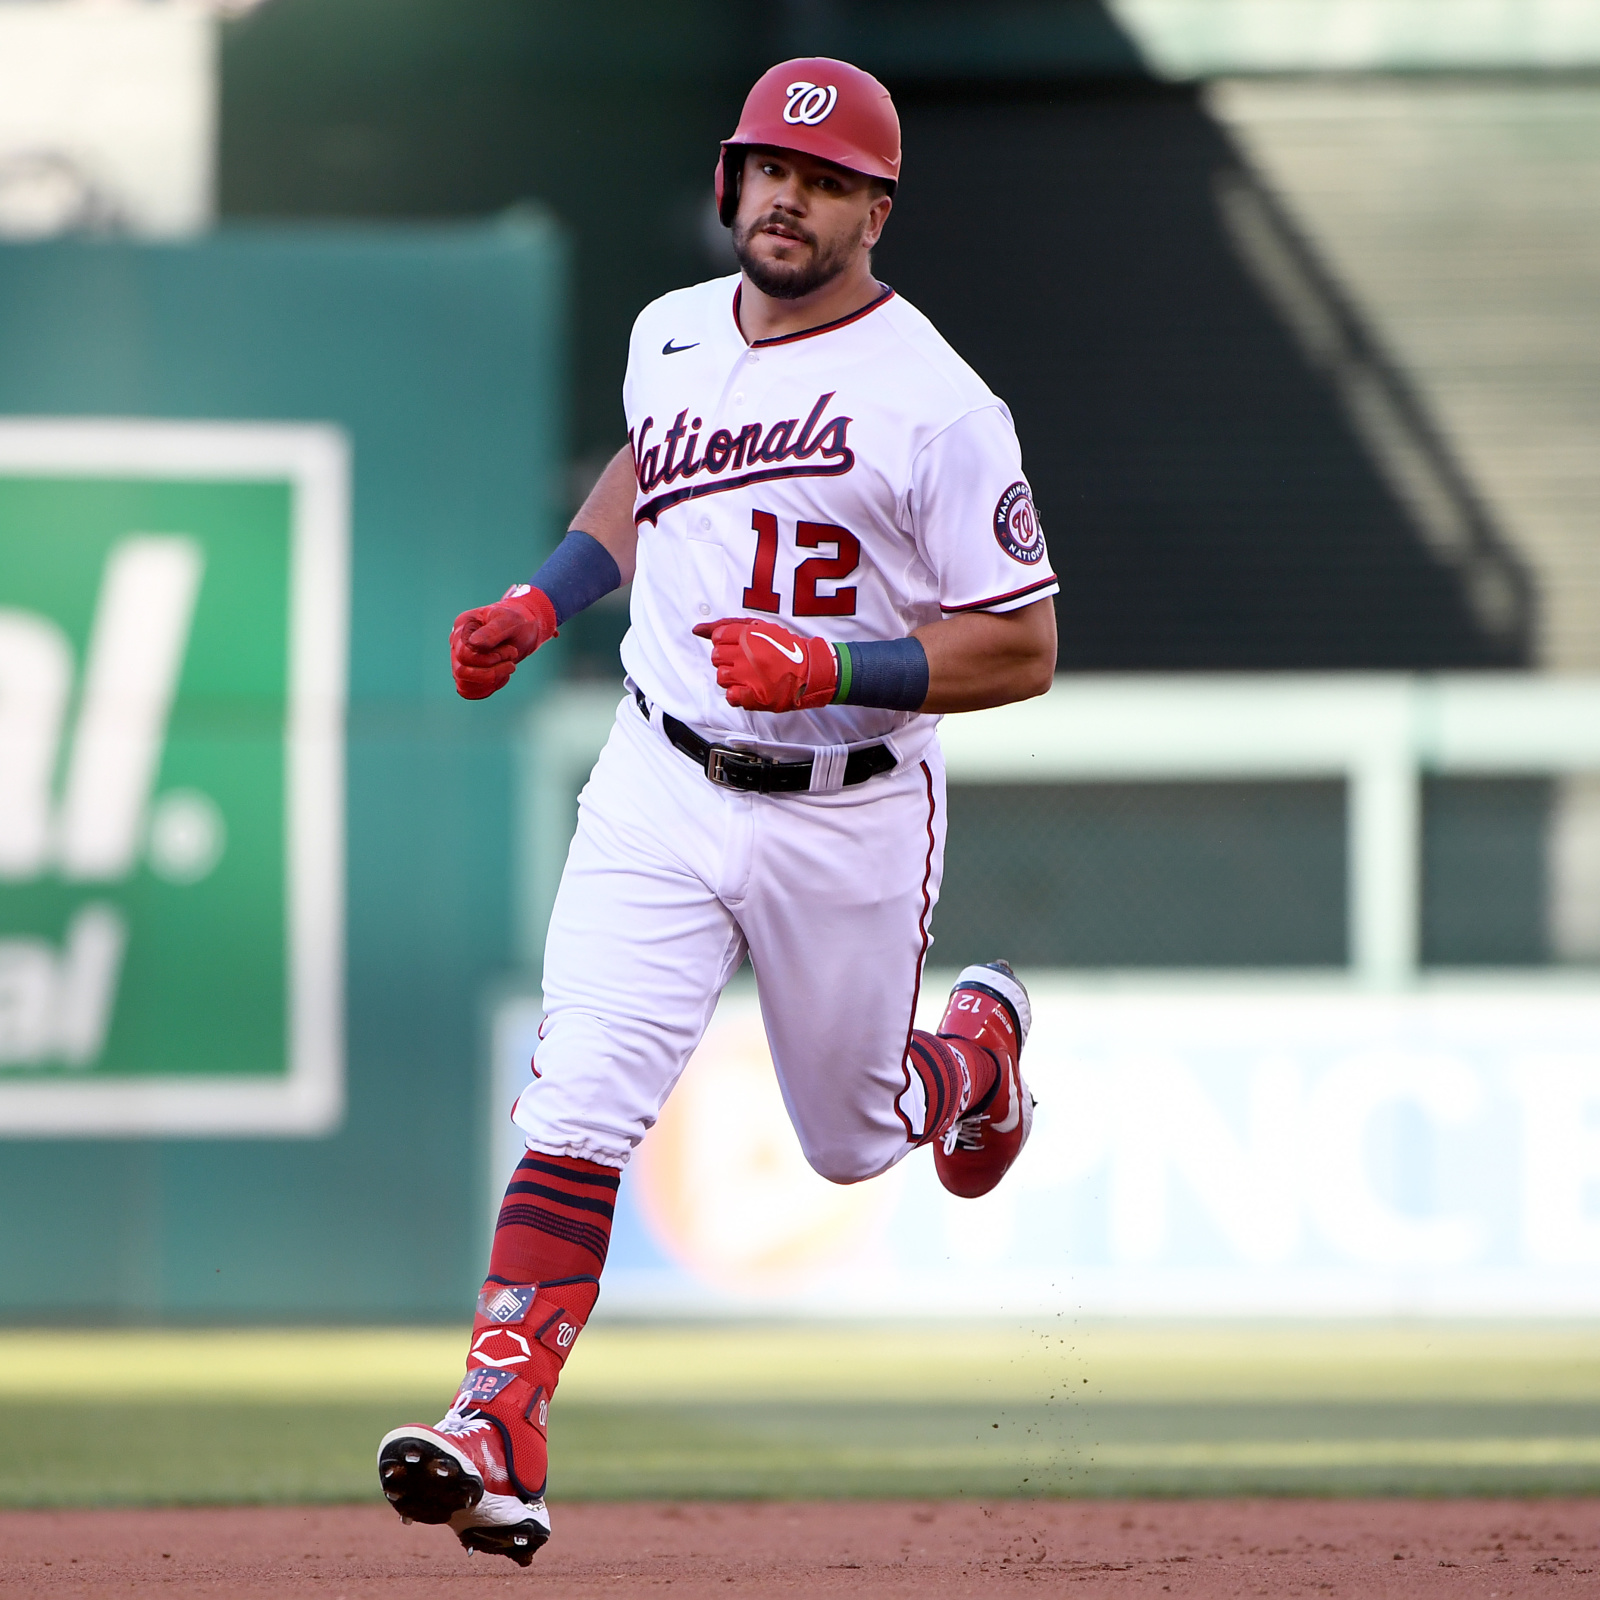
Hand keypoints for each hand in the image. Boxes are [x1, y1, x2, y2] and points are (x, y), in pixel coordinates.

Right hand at [450, 585, 557, 699]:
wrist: (524, 629)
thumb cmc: (516, 621)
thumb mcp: (509, 621)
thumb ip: (492, 631)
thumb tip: (473, 644)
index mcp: (462, 627)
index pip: (463, 653)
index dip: (488, 659)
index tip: (511, 650)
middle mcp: (456, 644)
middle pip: (461, 671)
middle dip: (492, 670)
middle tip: (512, 657)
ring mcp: (460, 660)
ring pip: (463, 684)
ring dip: (491, 680)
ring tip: (509, 666)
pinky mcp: (468, 674)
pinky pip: (468, 691)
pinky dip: (487, 688)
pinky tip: (502, 676)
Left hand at [692, 617, 837, 711]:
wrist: (812, 670)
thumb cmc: (785, 648)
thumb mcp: (759, 628)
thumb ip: (726, 626)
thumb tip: (697, 629)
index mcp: (749, 635)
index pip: (717, 637)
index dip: (726, 643)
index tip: (739, 647)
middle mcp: (747, 654)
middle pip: (716, 657)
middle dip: (726, 660)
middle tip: (744, 662)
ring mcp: (751, 676)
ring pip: (721, 677)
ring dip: (731, 677)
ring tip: (748, 676)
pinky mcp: (756, 696)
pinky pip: (731, 696)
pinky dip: (736, 694)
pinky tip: (747, 689)